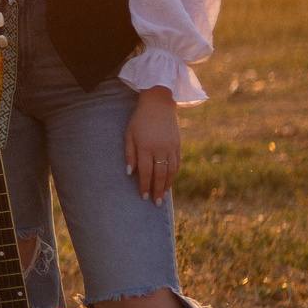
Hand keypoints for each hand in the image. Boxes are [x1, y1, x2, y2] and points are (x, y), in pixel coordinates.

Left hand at [123, 87, 180, 203]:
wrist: (159, 103)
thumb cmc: (140, 119)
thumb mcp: (129, 134)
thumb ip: (130, 154)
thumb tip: (130, 173)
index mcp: (146, 146)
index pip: (146, 171)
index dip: (145, 185)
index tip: (144, 197)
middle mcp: (160, 148)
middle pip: (160, 174)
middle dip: (157, 191)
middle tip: (156, 204)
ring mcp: (171, 146)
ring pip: (171, 171)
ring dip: (167, 185)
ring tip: (163, 196)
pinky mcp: (178, 144)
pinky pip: (177, 163)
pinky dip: (173, 174)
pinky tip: (169, 181)